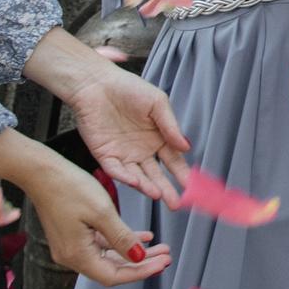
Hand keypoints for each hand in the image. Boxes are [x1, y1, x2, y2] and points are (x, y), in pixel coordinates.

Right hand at [0, 131, 170, 288]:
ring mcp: (71, 246)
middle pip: (112, 269)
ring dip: (134, 253)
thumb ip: (122, 237)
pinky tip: (141, 236)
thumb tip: (139, 257)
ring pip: (109, 257)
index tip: (161, 263)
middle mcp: (71, 255)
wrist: (42, 172)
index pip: (113, 276)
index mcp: (76, 254)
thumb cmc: (68, 188)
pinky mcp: (73, 234)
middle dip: (141, 264)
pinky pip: (101, 244)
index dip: (140, 272)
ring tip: (159, 246)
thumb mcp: (102, 211)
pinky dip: (121, 241)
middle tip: (166, 256)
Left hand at [26, 30, 189, 203]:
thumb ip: (171, 126)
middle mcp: (141, 150)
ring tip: (159, 195)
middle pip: (156, 174)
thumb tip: (186, 147)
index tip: (191, 186)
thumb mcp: (157, 104)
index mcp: (157, 137)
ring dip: (147, 187)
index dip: (182, 173)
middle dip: (167, 189)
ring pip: (137, 176)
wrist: (96, 84)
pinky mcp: (104, 155)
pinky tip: (137, 182)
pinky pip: (116, 170)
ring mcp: (122, 154)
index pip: (172, 160)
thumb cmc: (129, 89)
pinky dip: (126, 177)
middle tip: (176, 203)